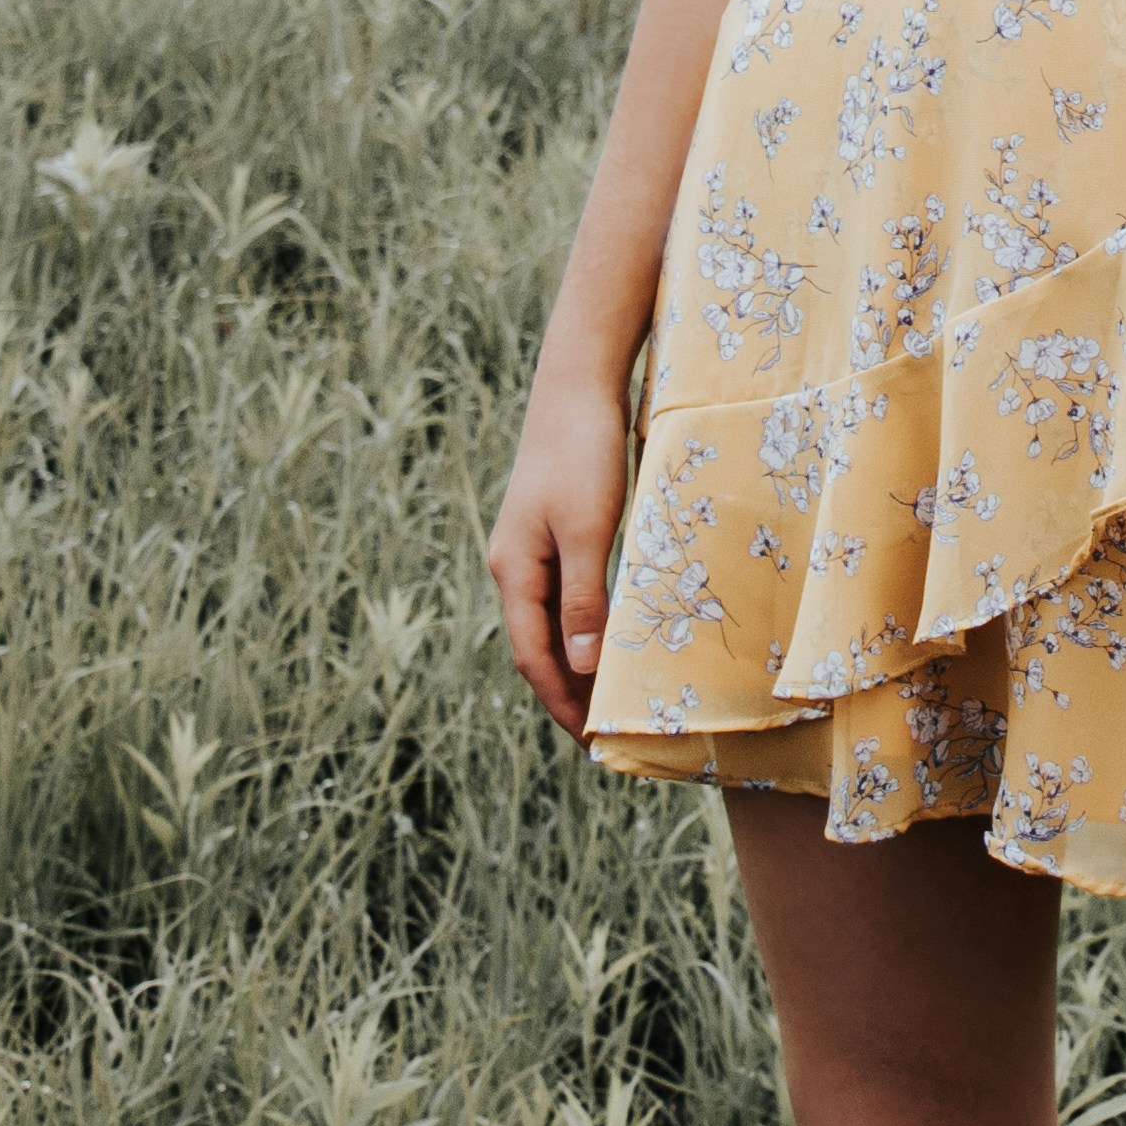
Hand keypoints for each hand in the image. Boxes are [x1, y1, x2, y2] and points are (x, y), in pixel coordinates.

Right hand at [485, 356, 632, 734]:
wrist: (578, 383)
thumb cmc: (582, 453)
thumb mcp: (586, 530)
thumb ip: (583, 599)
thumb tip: (581, 667)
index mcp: (514, 570)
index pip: (533, 656)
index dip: (561, 702)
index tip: (592, 742)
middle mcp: (515, 564)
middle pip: (538, 645)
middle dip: (567, 692)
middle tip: (604, 735)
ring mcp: (532, 547)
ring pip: (552, 621)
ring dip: (577, 662)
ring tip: (609, 698)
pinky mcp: (555, 528)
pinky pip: (567, 594)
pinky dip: (586, 626)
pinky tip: (611, 636)